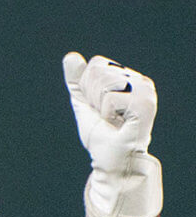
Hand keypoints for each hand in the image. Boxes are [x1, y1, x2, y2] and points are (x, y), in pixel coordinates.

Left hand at [63, 52, 160, 216]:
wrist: (111, 160)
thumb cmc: (101, 134)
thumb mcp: (83, 103)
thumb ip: (77, 80)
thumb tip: (70, 56)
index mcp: (128, 78)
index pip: (97, 64)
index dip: (88, 88)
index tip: (99, 107)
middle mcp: (140, 81)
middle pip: (98, 71)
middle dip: (93, 97)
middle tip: (106, 116)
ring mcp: (145, 92)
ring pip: (105, 82)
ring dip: (101, 106)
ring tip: (114, 120)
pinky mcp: (145, 104)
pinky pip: (111, 97)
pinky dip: (108, 113)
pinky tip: (120, 123)